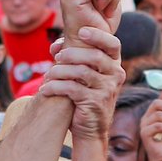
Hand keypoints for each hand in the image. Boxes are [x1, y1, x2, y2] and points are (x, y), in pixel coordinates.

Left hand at [39, 26, 124, 140]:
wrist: (90, 128)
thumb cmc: (84, 97)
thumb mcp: (85, 75)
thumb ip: (75, 57)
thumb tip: (56, 44)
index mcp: (114, 65)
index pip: (113, 44)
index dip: (98, 35)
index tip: (81, 32)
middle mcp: (115, 75)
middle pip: (94, 55)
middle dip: (70, 54)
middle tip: (56, 58)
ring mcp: (107, 89)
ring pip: (81, 72)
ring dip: (59, 72)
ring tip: (47, 76)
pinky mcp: (95, 102)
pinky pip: (72, 88)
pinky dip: (55, 87)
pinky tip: (45, 90)